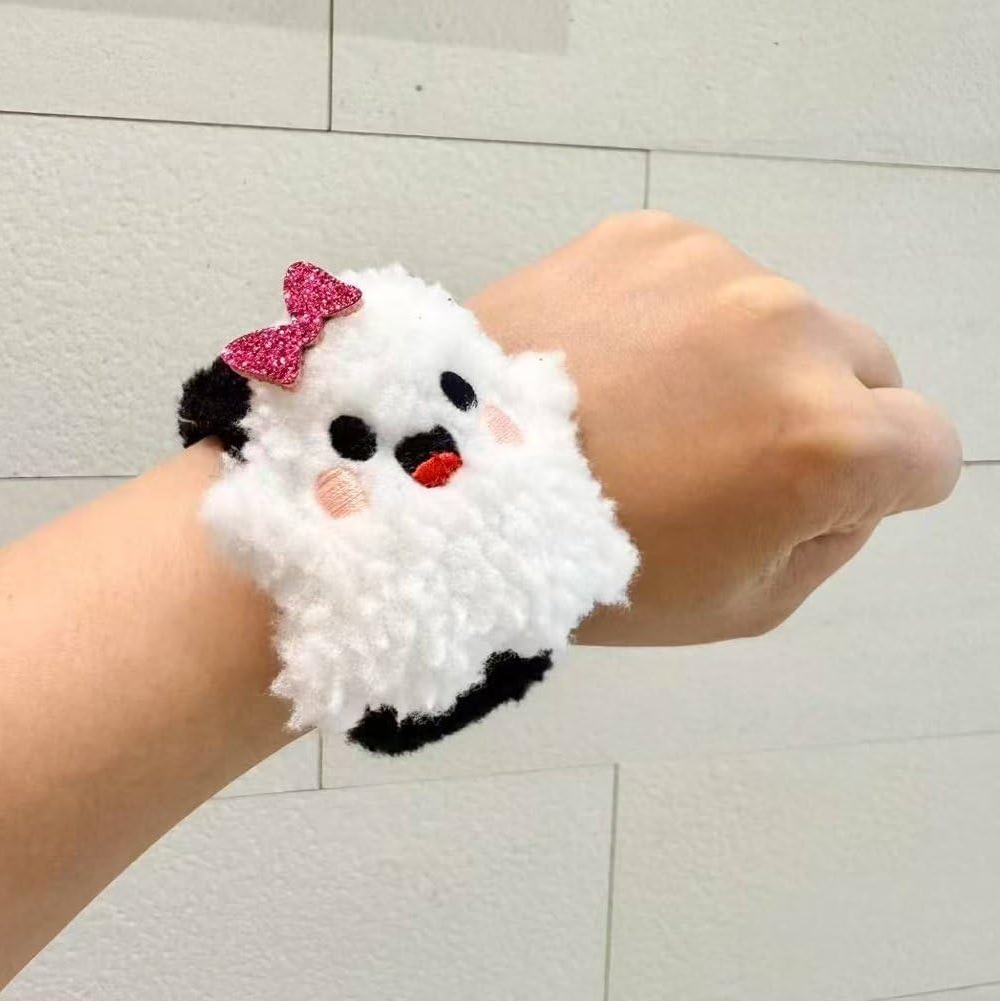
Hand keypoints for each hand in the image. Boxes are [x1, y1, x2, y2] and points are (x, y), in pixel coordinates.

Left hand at [469, 211, 961, 645]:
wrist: (444, 486)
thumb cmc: (591, 569)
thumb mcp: (741, 604)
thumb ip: (833, 536)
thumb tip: (855, 476)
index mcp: (826, 440)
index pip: (928, 449)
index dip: (880, 485)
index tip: (813, 498)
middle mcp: (789, 332)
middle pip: (863, 370)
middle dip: (818, 415)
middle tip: (716, 457)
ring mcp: (717, 269)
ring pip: (784, 320)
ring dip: (744, 361)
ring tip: (644, 410)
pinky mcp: (648, 235)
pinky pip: (707, 281)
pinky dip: (681, 320)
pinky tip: (611, 364)